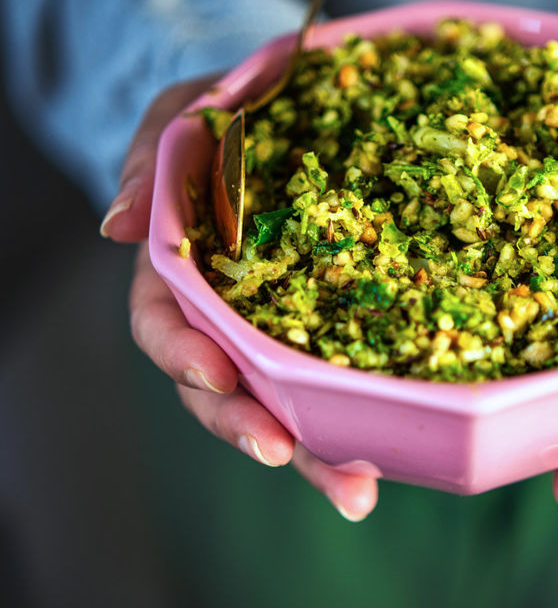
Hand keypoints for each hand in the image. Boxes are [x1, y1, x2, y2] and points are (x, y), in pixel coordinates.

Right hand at [100, 77, 378, 521]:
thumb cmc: (220, 119)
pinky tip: (395, 458)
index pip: (163, 326)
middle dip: (246, 427)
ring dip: (313, 455)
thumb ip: (148, 162)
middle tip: (283, 453)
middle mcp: (222, 317)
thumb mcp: (179, 120)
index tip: (218, 374)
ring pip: (283, 405)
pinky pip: (339, 383)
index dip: (182, 355)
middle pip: (221, 389)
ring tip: (356, 492)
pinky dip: (362, 424)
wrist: (282, 116)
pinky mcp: (329, 331)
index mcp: (177, 273)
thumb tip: (113, 224)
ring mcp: (276, 331)